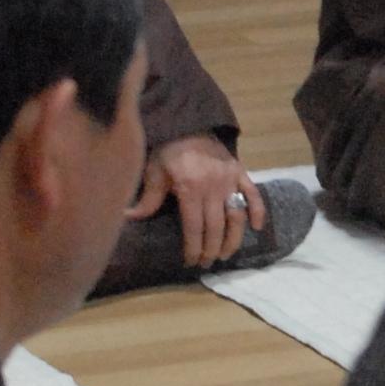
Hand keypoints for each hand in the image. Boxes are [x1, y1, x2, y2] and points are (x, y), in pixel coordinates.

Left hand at [131, 133, 256, 268]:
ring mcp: (230, 180)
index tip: (191, 262)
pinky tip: (256, 227)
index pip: (194, 227)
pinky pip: (253, 194)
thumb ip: (147, 198)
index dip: (193, 248)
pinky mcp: (240, 172)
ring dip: (233, 239)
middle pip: (215, 227)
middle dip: (211, 249)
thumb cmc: (167, 150)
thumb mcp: (153, 172)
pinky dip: (257, 211)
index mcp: (190, 188)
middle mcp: (213, 187)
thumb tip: (126, 218)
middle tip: (207, 263)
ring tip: (227, 254)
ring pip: (236, 216)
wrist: (187, 122)